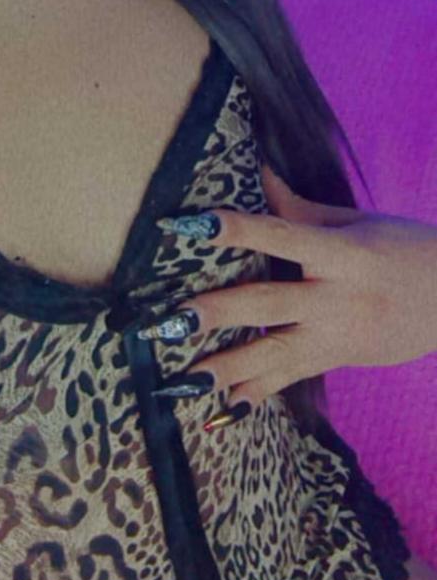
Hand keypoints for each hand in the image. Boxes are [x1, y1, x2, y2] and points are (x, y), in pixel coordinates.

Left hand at [179, 166, 436, 412]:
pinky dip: (260, 391)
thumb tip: (255, 172)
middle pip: (270, 302)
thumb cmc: (406, 248)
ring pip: (277, 352)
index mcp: (342, 252)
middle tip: (173, 319)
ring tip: (186, 377)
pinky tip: (226, 406)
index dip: (238, 230)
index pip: (282, 235)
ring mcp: (339, 334)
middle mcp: (338, 297)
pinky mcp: (340, 358)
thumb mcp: (357, 222)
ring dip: (230, 365)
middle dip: (220, 311)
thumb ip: (299, 208)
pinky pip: (293, 377)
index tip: (195, 225)